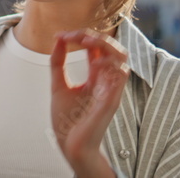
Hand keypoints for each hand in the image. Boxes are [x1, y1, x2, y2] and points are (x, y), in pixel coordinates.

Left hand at [50, 30, 128, 176]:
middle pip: (113, 49)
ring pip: (122, 58)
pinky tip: (93, 61)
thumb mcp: (58, 85)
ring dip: (105, 45)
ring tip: (85, 42)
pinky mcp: (111, 100)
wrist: (69, 145)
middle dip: (96, 36)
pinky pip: (121, 76)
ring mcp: (110, 89)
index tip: (61, 36)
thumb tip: (58, 38)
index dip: (82, 36)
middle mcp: (105, 81)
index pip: (97, 48)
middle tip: (75, 35)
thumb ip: (57, 62)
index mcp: (95, 77)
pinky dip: (110, 63)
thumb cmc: (67, 120)